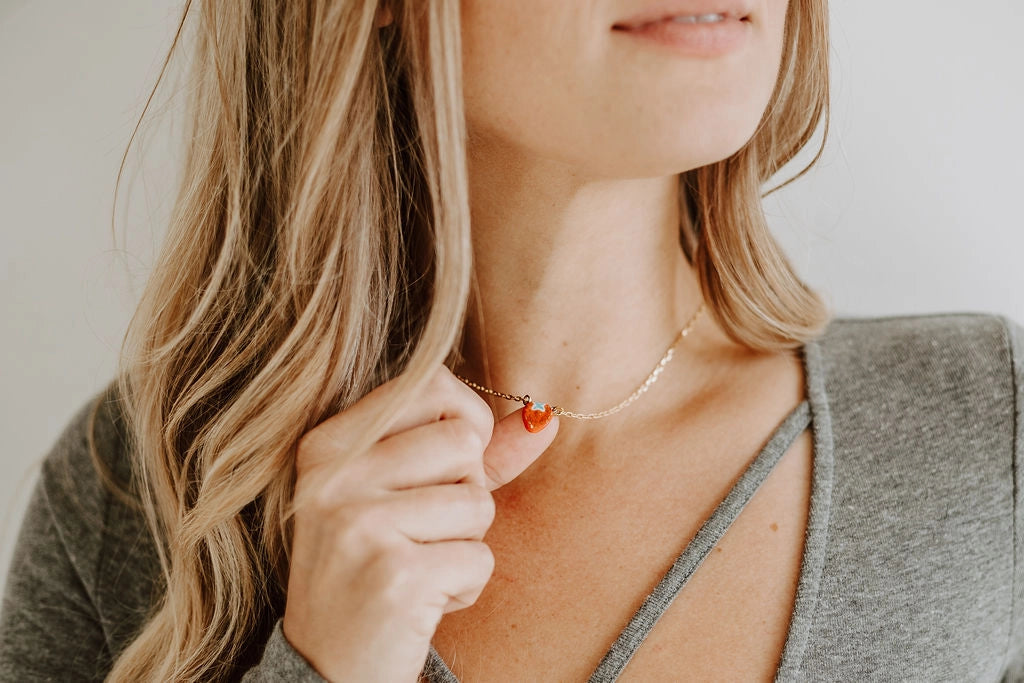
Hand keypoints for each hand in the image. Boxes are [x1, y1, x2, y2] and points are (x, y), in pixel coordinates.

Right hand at [281, 363, 558, 681]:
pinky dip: (466, 587)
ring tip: (419, 567)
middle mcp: (336, 477)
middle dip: (465, 493)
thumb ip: (473, 454)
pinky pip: (480, 559)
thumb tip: (544, 419)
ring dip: (466, 544)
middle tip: (422, 533)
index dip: (466, 422)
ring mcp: (360, 525)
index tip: (450, 464)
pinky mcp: (395, 576)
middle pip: (463, 441)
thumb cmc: (370, 572)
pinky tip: (423, 601)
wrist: (327, 667)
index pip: (431, 384)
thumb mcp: (404, 500)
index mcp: (330, 445)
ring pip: (478, 503)